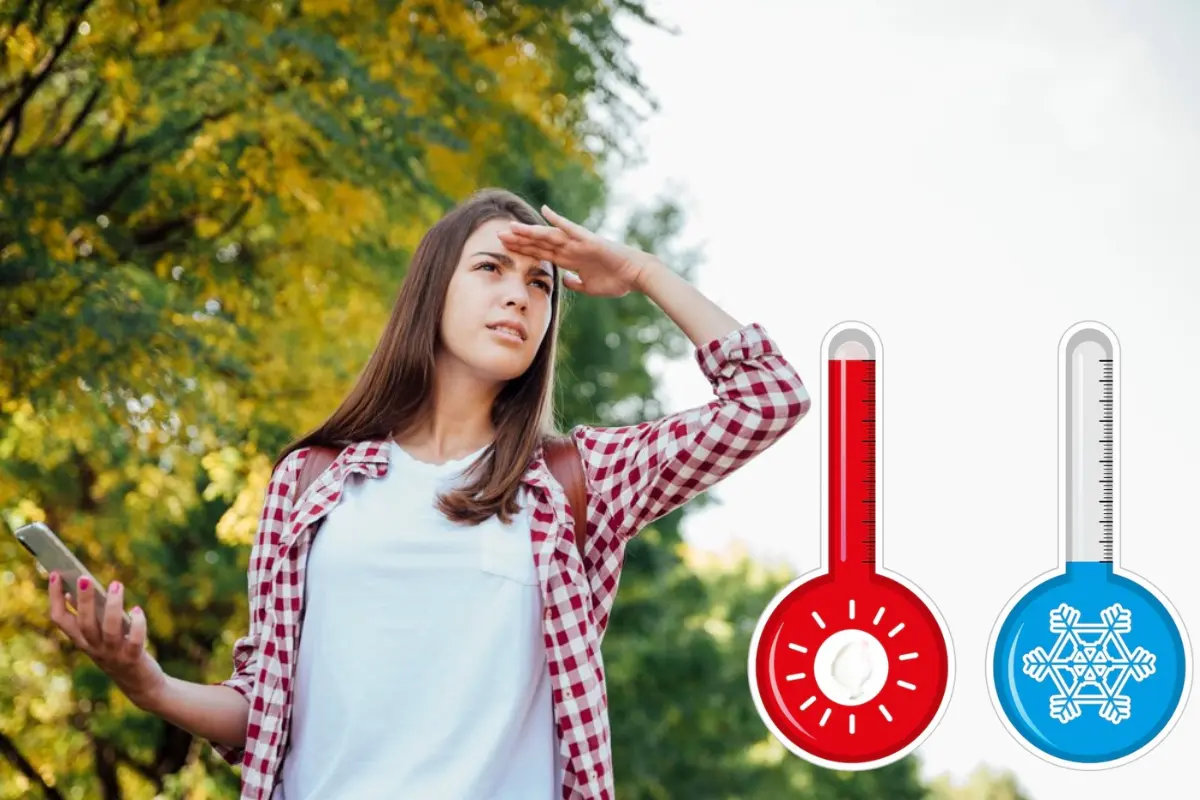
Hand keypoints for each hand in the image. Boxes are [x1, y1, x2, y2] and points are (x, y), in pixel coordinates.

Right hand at [48, 572, 165, 709]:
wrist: (140, 685)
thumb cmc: (119, 652)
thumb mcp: (100, 636)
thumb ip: (91, 617)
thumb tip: (77, 590)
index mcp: (81, 641)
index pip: (60, 619)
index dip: (55, 597)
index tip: (56, 574)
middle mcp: (94, 649)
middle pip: (84, 624)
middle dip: (83, 601)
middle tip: (84, 577)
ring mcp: (113, 655)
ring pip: (109, 630)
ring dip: (113, 606)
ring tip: (116, 584)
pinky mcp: (134, 659)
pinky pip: (135, 641)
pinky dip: (137, 625)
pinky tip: (137, 610)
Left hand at [497, 205, 660, 297]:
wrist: (636, 275)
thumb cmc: (616, 281)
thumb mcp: (589, 287)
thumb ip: (575, 282)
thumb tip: (564, 281)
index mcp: (570, 259)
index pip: (541, 253)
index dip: (523, 250)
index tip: (505, 248)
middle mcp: (571, 248)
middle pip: (539, 243)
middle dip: (519, 240)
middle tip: (498, 236)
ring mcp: (579, 242)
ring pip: (549, 236)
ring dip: (530, 232)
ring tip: (511, 228)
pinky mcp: (589, 240)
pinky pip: (571, 228)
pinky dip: (558, 220)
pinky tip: (545, 211)